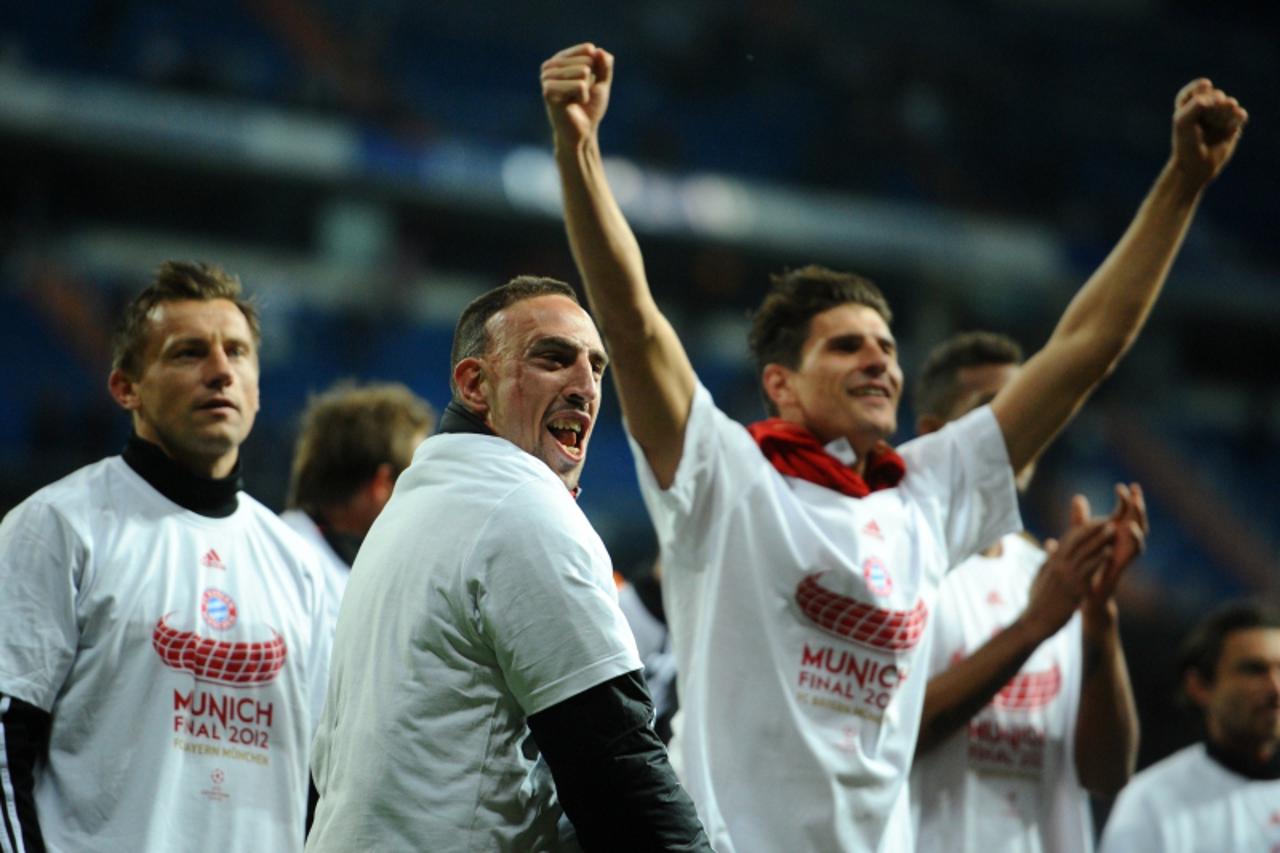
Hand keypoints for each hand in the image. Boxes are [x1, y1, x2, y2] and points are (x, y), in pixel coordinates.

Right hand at [542, 43, 613, 148]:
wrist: (583, 131)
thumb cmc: (590, 107)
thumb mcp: (602, 82)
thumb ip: (604, 65)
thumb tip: (598, 50)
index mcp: (560, 59)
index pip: (588, 50)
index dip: (597, 70)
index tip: (588, 84)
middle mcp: (550, 66)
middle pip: (586, 61)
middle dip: (590, 81)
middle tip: (580, 96)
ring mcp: (547, 78)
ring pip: (583, 72)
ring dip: (586, 90)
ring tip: (575, 100)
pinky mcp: (548, 91)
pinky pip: (579, 85)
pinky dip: (582, 97)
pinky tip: (572, 104)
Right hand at [1020, 501, 1114, 643]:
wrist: (1035, 622)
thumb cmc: (1037, 602)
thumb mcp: (1040, 577)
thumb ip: (1048, 560)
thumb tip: (1051, 545)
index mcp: (1051, 562)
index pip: (1068, 539)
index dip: (1083, 528)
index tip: (1096, 521)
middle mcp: (1058, 566)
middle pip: (1077, 541)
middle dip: (1093, 528)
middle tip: (1108, 519)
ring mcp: (1066, 576)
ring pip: (1085, 552)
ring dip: (1100, 539)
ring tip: (1113, 530)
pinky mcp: (1074, 589)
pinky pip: (1088, 570)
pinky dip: (1099, 559)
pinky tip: (1109, 552)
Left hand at [1081, 483, 1147, 620]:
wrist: (1085, 590)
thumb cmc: (1085, 563)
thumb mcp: (1080, 537)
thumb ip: (1080, 518)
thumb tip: (1078, 497)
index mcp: (1115, 532)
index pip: (1124, 511)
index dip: (1125, 499)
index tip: (1121, 485)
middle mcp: (1123, 540)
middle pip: (1136, 518)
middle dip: (1137, 503)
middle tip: (1135, 489)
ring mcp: (1125, 551)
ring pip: (1140, 532)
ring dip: (1139, 517)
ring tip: (1137, 503)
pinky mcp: (1124, 562)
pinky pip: (1135, 550)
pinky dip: (1135, 539)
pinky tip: (1132, 528)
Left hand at [1171, 78, 1246, 186]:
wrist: (1195, 165)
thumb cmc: (1185, 143)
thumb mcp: (1183, 122)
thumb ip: (1195, 105)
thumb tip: (1218, 97)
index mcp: (1189, 105)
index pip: (1197, 88)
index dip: (1200, 88)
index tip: (1204, 90)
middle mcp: (1204, 109)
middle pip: (1215, 95)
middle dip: (1214, 102)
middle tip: (1210, 114)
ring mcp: (1219, 117)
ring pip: (1229, 104)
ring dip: (1226, 108)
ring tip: (1224, 114)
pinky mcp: (1231, 126)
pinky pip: (1239, 115)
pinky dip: (1239, 114)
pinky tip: (1239, 116)